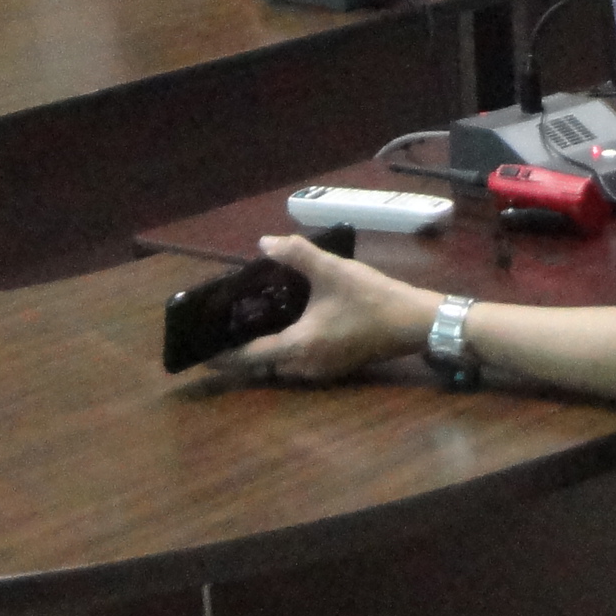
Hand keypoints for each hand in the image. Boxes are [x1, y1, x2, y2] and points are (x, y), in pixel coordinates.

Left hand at [242, 234, 437, 380]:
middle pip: (262, 366)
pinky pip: (299, 365)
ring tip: (249, 327)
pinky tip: (285, 328)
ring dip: (265, 353)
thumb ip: (296, 254)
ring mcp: (322, 372)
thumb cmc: (370, 298)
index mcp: (298, 346)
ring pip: (282, 367)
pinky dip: (285, 351)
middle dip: (242, 353)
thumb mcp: (332, 270)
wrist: (414, 321)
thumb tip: (264, 243)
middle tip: (225, 330)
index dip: (224, 356)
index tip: (202, 352)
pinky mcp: (336, 368)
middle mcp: (305, 367)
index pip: (249, 357)